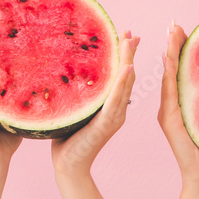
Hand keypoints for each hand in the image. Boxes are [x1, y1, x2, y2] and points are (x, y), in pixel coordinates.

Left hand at [51, 31, 138, 178]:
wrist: (67, 165)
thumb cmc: (67, 138)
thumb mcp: (73, 108)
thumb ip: (76, 93)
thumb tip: (66, 71)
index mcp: (110, 106)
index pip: (120, 77)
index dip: (125, 56)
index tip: (126, 36)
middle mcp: (117, 109)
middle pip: (127, 76)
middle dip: (130, 53)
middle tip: (132, 33)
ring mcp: (114, 116)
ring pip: (125, 83)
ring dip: (128, 61)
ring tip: (131, 42)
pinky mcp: (107, 123)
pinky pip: (116, 99)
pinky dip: (122, 82)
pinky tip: (128, 67)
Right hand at [159, 22, 198, 187]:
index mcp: (185, 101)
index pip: (183, 69)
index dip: (181, 48)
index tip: (183, 28)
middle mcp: (173, 103)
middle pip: (173, 67)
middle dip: (173, 44)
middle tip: (174, 22)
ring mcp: (168, 111)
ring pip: (169, 75)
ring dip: (169, 53)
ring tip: (171, 32)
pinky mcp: (168, 119)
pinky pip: (169, 92)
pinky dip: (169, 74)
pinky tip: (171, 58)